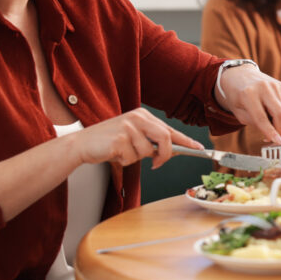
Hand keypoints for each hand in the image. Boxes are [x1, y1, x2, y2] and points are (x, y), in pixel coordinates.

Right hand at [72, 108, 204, 167]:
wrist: (82, 144)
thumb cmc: (109, 142)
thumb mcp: (133, 136)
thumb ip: (151, 141)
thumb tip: (174, 150)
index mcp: (142, 115)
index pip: (169, 129)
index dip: (185, 140)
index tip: (198, 148)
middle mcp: (137, 117)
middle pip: (165, 138)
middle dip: (165, 154)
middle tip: (157, 163)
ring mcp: (127, 127)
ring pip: (147, 151)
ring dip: (136, 158)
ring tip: (122, 152)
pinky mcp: (118, 138)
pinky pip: (131, 158)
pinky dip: (124, 161)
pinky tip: (114, 154)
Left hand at [215, 64, 280, 145]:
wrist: (239, 74)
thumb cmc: (236, 95)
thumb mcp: (238, 112)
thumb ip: (254, 122)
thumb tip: (272, 133)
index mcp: (248, 94)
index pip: (262, 118)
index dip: (271, 132)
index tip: (279, 142)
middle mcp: (263, 87)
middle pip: (280, 114)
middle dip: (280, 129)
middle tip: (274, 137)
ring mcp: (273, 85)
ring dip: (278, 120)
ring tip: (265, 117)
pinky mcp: (280, 85)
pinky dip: (278, 110)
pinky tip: (267, 105)